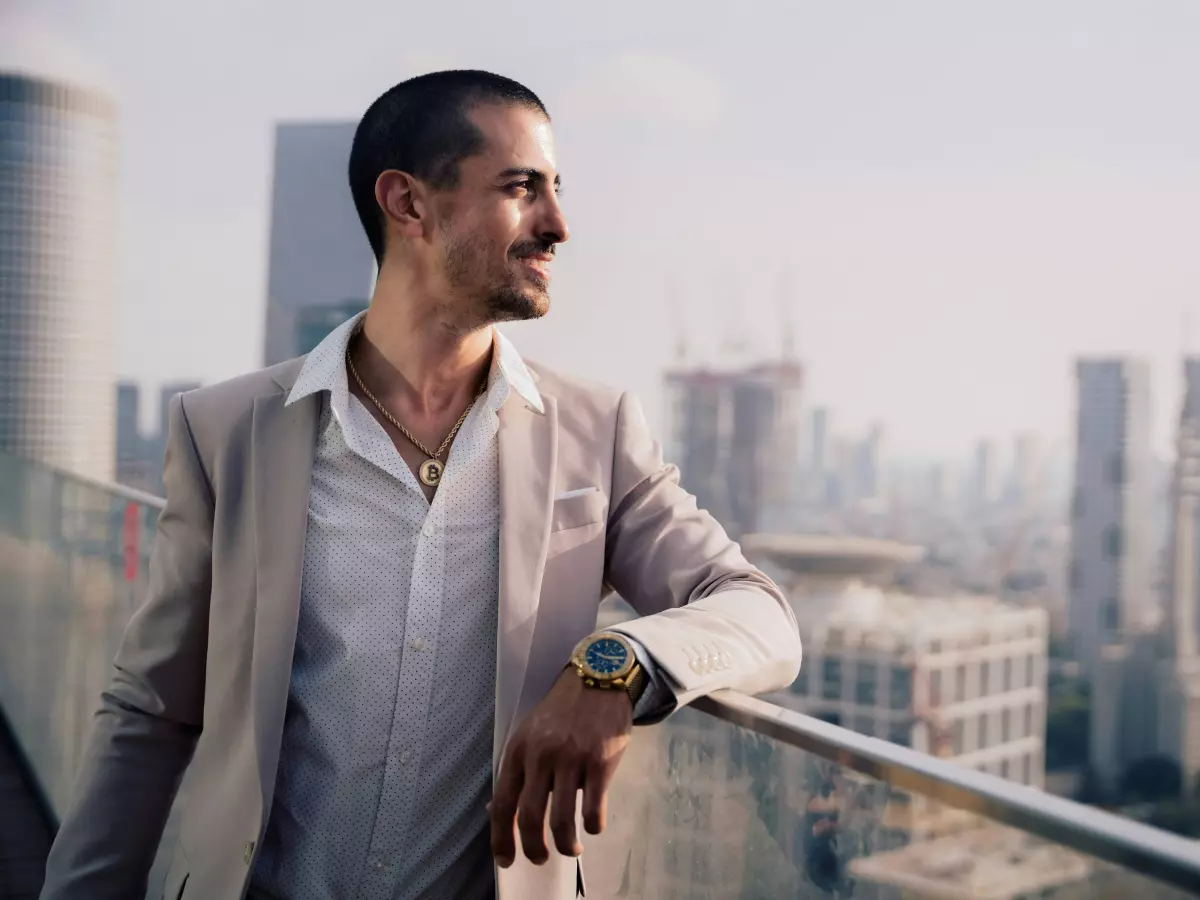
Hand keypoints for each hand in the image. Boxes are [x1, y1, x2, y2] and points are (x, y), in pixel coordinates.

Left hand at [490, 667, 632, 866]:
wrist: (598, 679)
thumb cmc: (562, 711)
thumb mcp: (529, 734)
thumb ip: (517, 770)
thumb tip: (496, 811)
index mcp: (519, 750)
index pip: (503, 803)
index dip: (501, 837)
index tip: (506, 860)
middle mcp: (541, 756)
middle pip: (530, 817)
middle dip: (534, 848)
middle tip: (540, 858)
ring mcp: (572, 760)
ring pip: (562, 820)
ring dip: (566, 845)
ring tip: (571, 850)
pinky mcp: (600, 762)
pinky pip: (593, 809)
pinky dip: (592, 827)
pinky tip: (592, 827)